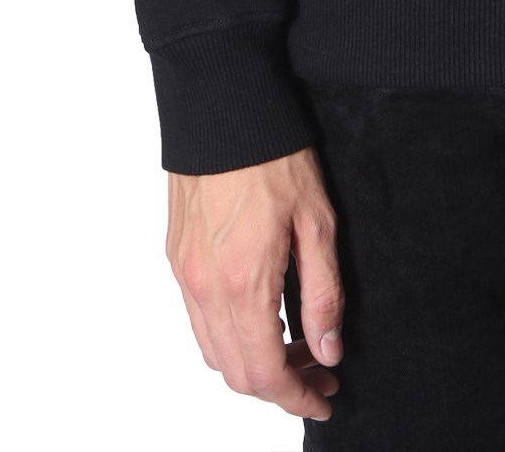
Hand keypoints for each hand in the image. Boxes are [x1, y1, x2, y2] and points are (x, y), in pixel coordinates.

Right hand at [167, 146, 345, 420]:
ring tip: (296, 345)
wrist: (223, 108)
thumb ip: (324, 293)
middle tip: (320, 371)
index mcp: (243, 283)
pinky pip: (198, 320)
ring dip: (253, 363)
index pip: (265, 372)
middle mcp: (204, 288)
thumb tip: (329, 350)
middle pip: (236, 373)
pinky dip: (228, 336)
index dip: (297, 396)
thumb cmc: (275, 155)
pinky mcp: (176, 258)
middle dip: (280, 385)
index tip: (325, 397)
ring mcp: (184, 275)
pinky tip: (262, 314)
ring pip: (213, 350)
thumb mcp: (318, 221)